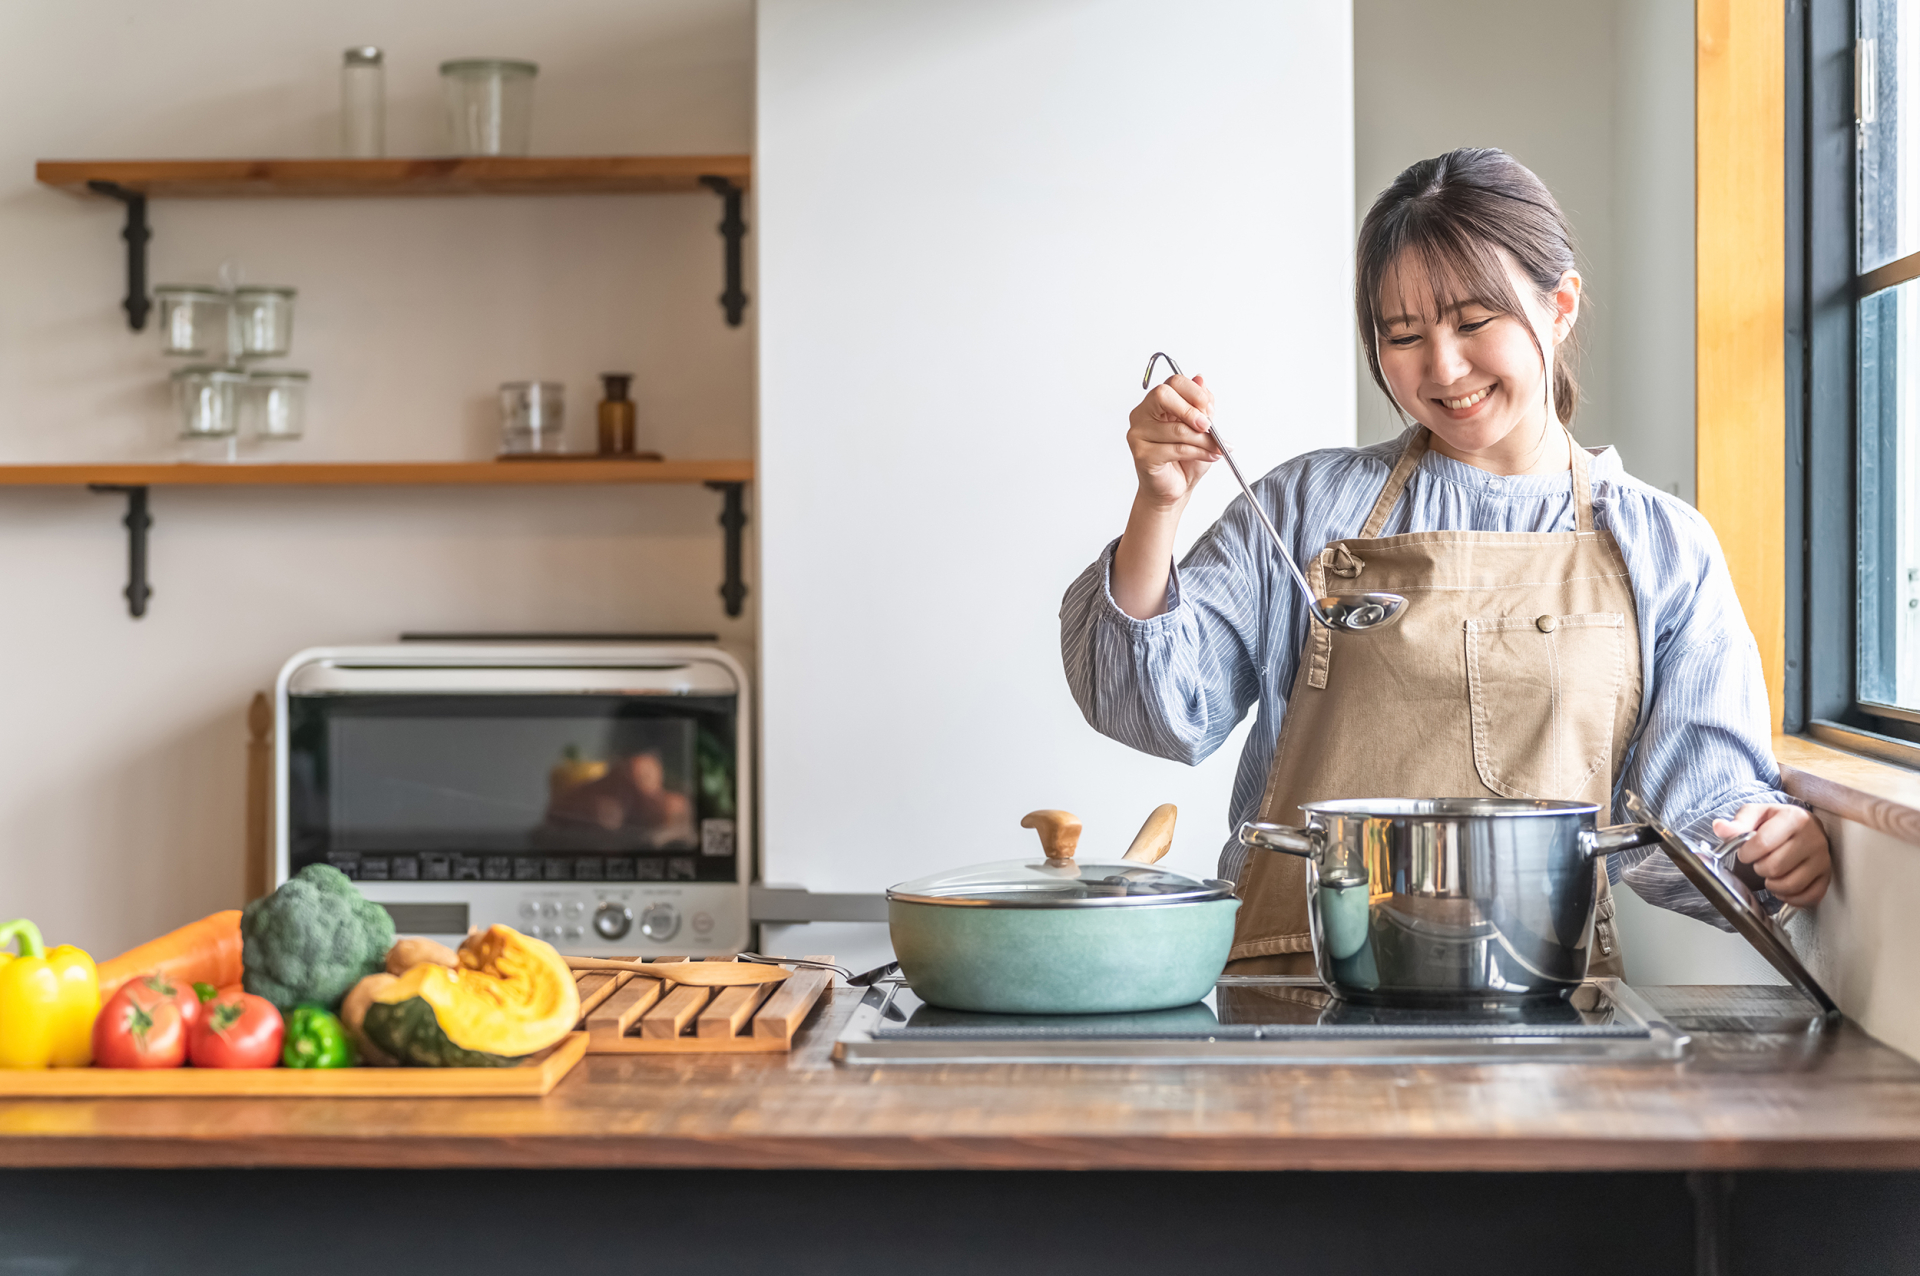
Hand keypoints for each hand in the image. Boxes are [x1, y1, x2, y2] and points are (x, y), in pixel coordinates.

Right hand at [1128, 373, 1221, 509]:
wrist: (1176, 488)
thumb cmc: (1186, 459)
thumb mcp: (1202, 427)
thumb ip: (1201, 404)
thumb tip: (1201, 380)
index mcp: (1156, 403)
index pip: (1172, 382)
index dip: (1193, 392)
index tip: (1208, 407)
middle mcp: (1142, 415)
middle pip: (1163, 395)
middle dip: (1191, 410)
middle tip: (1207, 425)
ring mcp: (1138, 434)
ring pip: (1176, 429)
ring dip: (1203, 440)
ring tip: (1216, 448)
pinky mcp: (1141, 454)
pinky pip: (1174, 449)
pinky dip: (1197, 453)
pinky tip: (1209, 456)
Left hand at [1712, 804, 1830, 907]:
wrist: (1800, 825)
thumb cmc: (1774, 820)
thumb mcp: (1754, 814)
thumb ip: (1738, 823)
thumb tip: (1720, 827)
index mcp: (1794, 818)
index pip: (1763, 844)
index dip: (1746, 853)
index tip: (1745, 853)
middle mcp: (1814, 838)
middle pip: (1775, 867)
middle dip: (1759, 868)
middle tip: (1759, 862)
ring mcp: (1823, 859)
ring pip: (1791, 885)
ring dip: (1772, 885)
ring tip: (1769, 874)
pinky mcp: (1827, 876)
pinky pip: (1810, 897)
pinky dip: (1791, 898)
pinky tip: (1782, 888)